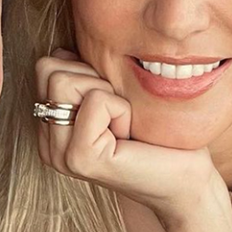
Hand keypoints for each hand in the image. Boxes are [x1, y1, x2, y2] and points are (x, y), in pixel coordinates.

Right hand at [36, 49, 231, 231]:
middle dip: (92, 78)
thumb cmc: (155, 135)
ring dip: (107, 94)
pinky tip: (128, 136)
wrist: (185, 181)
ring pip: (65, 80)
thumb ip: (82, 76)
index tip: (109, 102)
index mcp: (50, 130)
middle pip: (49, 69)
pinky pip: (96, 100)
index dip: (85, 70)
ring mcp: (61, 155)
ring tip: (122, 124)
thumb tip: (63, 50)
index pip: (46, 67)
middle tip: (117, 112)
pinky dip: (121, 109)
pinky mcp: (81, 158)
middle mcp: (49, 145)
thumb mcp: (112, 95)